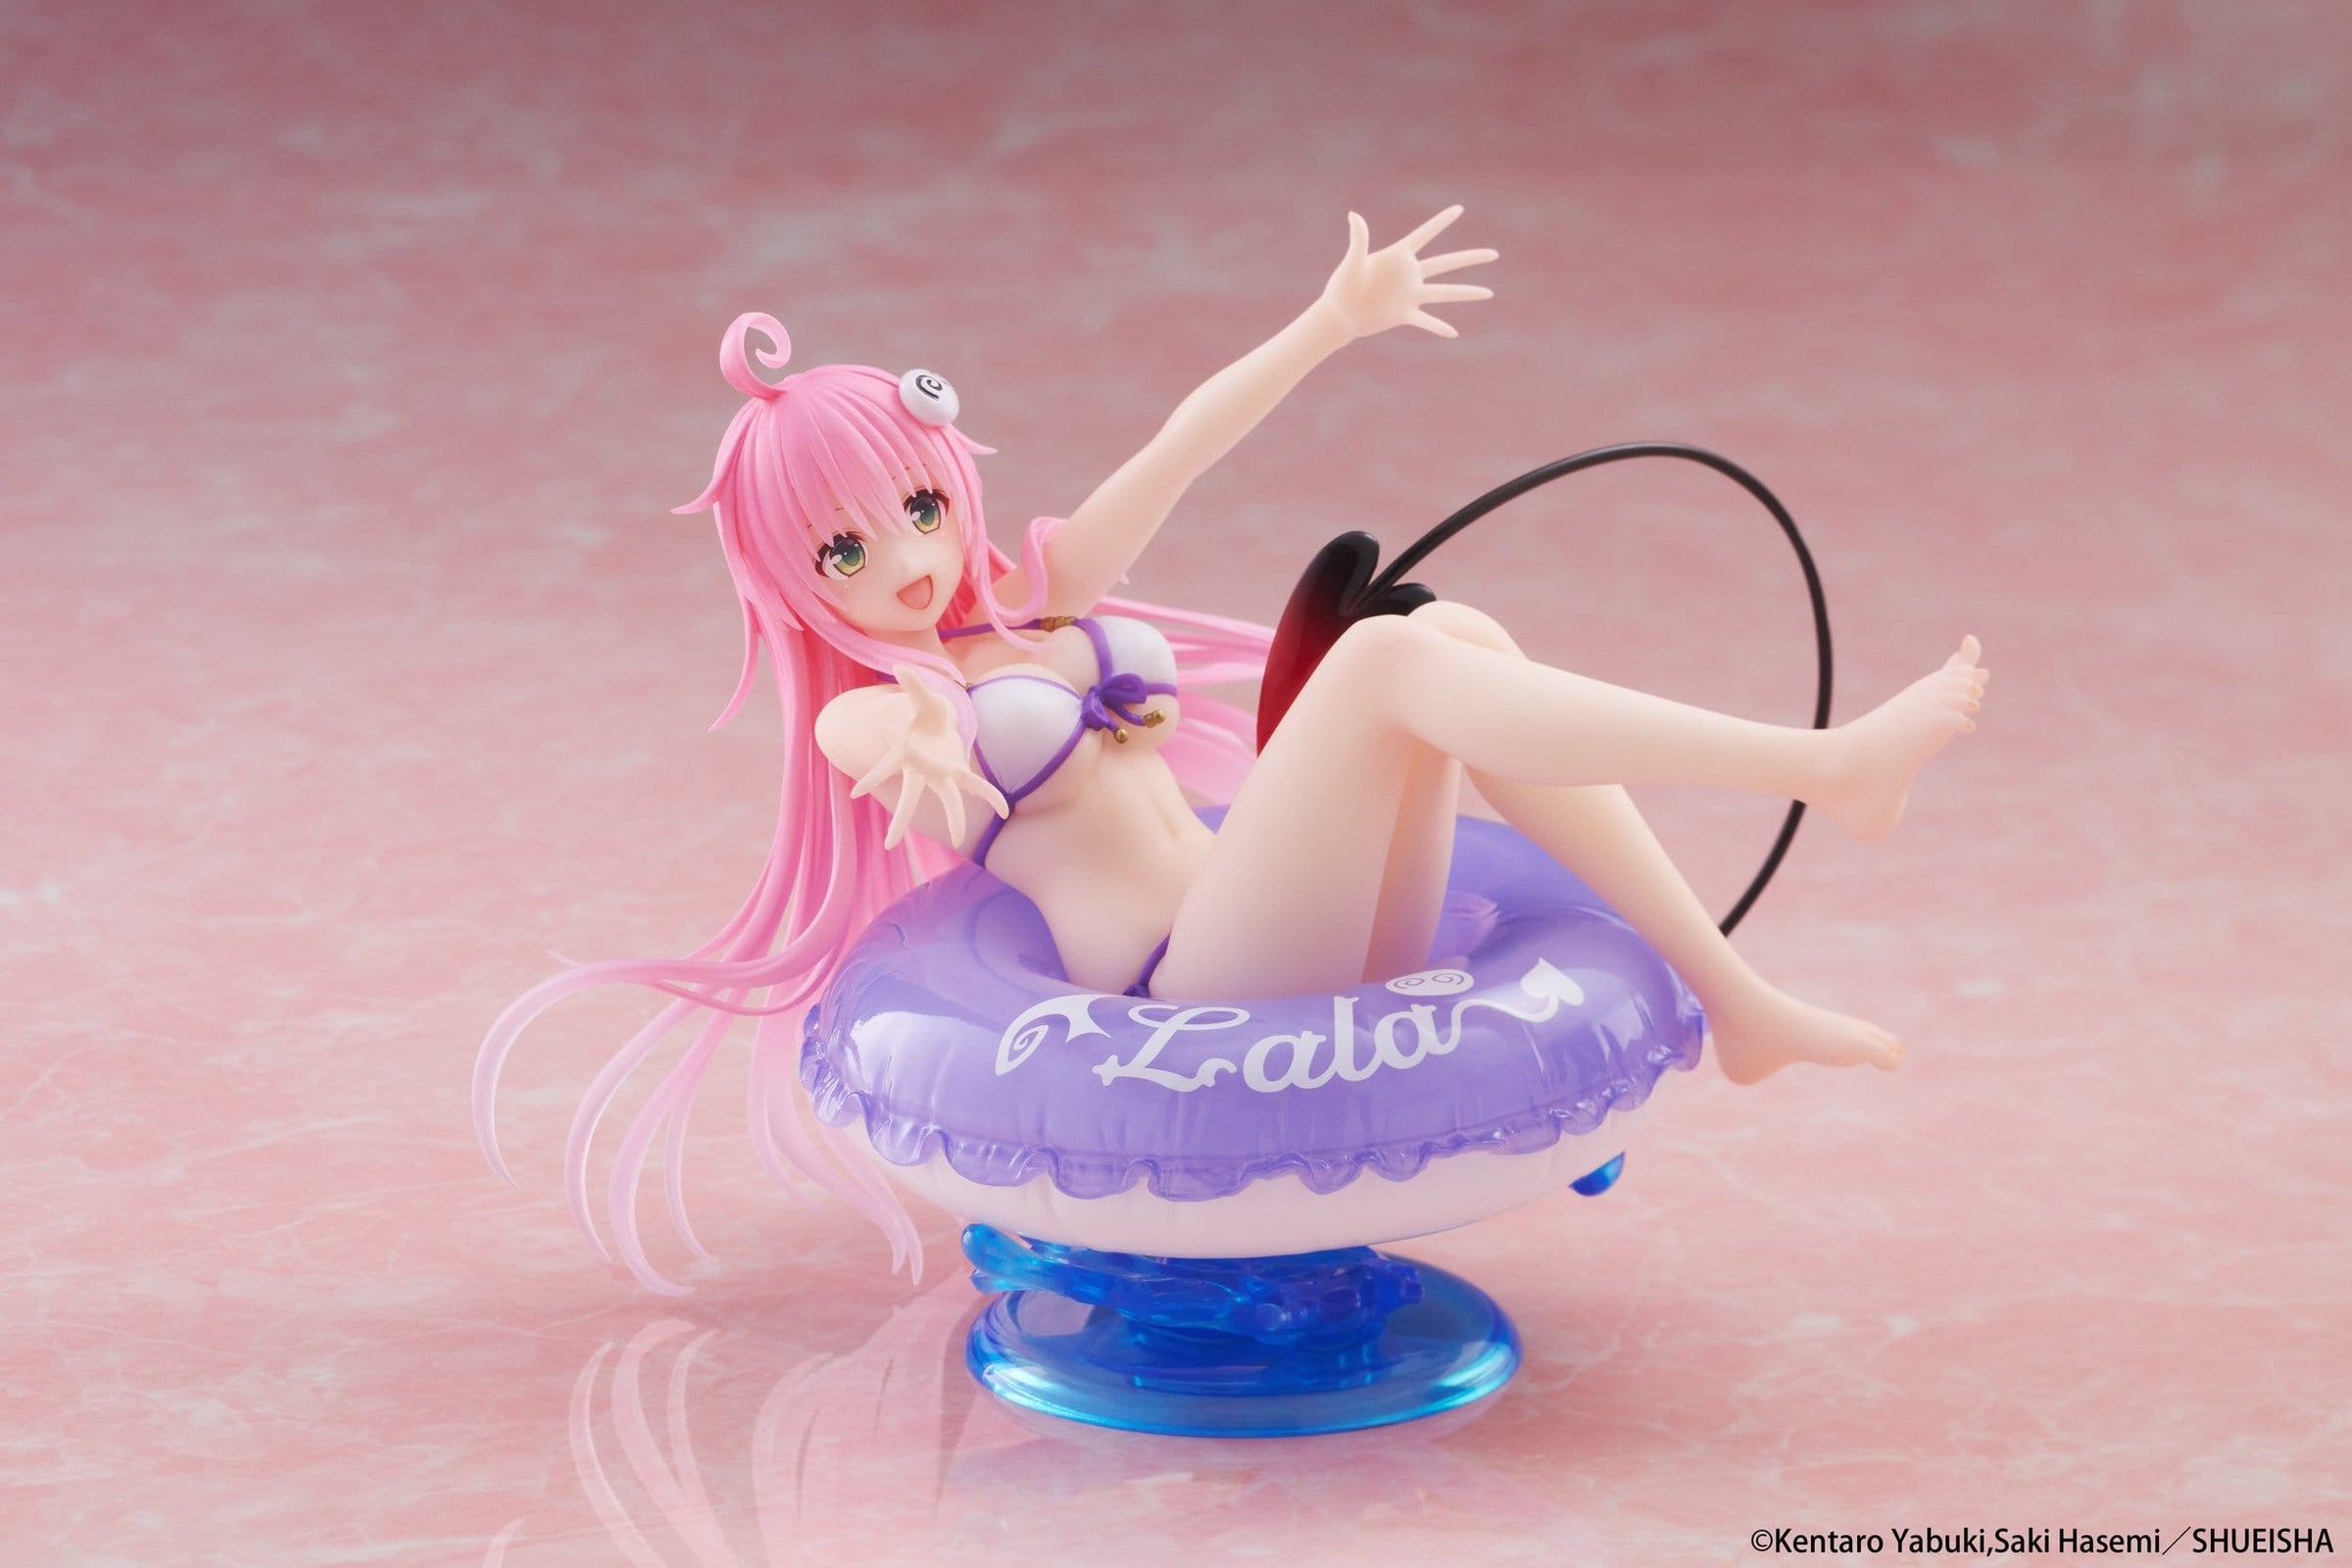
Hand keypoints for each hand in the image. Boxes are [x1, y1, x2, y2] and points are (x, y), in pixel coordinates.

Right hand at [849, 666, 1010, 850]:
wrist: (935, 720)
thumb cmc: (922, 711)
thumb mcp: (921, 696)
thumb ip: (913, 683)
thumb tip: (899, 666)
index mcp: (906, 754)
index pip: (885, 768)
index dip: (872, 778)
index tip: (855, 793)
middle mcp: (921, 770)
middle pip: (910, 797)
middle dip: (901, 819)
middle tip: (890, 844)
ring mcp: (941, 774)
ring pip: (946, 800)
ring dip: (953, 818)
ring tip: (957, 840)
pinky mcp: (959, 772)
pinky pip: (977, 786)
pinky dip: (990, 795)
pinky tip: (1004, 809)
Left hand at [1317, 204, 1495, 341]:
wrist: (1339, 314)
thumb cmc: (1342, 285)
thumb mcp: (1352, 261)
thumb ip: (1358, 239)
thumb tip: (1354, 215)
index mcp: (1399, 256)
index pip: (1425, 234)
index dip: (1441, 222)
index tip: (1459, 209)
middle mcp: (1410, 274)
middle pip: (1447, 263)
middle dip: (1470, 258)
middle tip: (1494, 253)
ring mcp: (1410, 295)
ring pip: (1445, 292)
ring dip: (1467, 293)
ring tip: (1489, 292)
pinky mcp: (1405, 314)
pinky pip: (1426, 321)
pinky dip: (1438, 327)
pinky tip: (1454, 333)